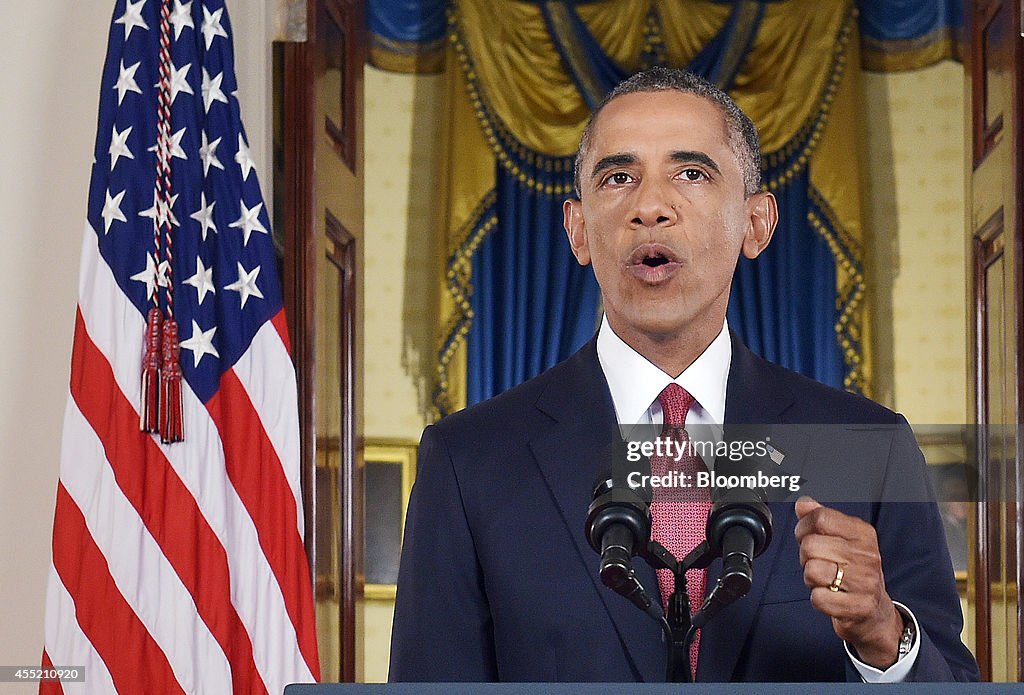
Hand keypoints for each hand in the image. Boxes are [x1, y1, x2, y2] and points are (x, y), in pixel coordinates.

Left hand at [794, 496, 902, 668]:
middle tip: (819, 564)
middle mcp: (867, 554)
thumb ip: (821, 518)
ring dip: (811, 579)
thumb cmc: (853, 571)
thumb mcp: (842, 539)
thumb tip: (803, 503)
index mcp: (862, 533)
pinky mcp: (859, 606)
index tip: (806, 537)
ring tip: (826, 580)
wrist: (875, 611)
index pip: (820, 518)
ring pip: (812, 571)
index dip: (803, 528)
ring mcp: (865, 581)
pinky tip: (831, 597)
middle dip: (805, 557)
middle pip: (810, 545)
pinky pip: (818, 598)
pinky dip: (819, 599)